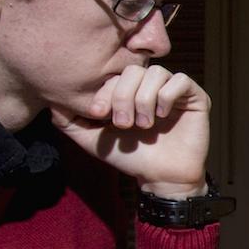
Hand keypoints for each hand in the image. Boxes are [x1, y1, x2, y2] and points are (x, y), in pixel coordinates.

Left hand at [53, 65, 211, 195]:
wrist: (161, 178)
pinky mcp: (195, 97)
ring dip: (144, 99)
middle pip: (134, 69)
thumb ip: (69, 121)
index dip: (105, 90)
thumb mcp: (92, 139)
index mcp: (129, 90)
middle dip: (123, 96)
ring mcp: (174, 90)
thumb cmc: (130, 158)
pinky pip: (181, 80)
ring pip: (156, 73)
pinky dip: (167, 96)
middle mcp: (151, 86)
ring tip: (143, 124)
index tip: (99, 114)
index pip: (114, 74)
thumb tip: (53, 100)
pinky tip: (161, 115)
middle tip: (123, 123)